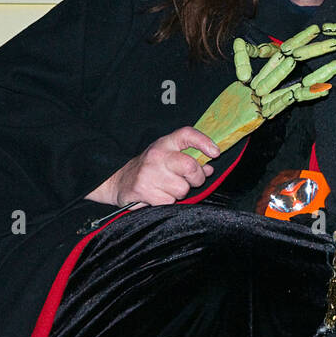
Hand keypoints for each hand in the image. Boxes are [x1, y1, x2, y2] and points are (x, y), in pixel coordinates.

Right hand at [87, 126, 218, 205]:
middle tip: (191, 181)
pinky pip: (170, 201)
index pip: (187, 134)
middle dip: (197, 178)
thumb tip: (209, 168)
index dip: (204, 142)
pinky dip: (168, 202)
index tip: (215, 153)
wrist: (120, 182)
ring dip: (180, 193)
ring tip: (168, 187)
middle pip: (190, 166)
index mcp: (165, 143)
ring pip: (182, 189)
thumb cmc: (151, 168)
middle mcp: (157, 155)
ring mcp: (149, 173)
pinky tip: (158, 195)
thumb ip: (191, 159)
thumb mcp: (169, 157)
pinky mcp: (144, 190)